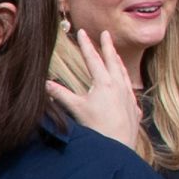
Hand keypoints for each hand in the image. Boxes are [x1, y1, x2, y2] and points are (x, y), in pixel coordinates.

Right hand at [70, 24, 145, 154]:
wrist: (119, 146)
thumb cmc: (97, 127)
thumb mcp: (76, 109)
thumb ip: (60, 94)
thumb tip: (44, 83)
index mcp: (103, 82)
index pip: (93, 58)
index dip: (86, 44)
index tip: (82, 32)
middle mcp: (118, 85)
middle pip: (112, 60)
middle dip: (107, 45)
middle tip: (106, 33)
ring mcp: (128, 95)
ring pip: (123, 73)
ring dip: (118, 61)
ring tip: (115, 54)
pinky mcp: (134, 106)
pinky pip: (130, 87)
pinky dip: (125, 80)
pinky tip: (124, 83)